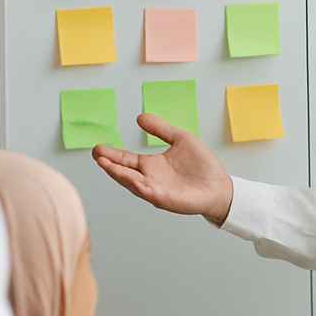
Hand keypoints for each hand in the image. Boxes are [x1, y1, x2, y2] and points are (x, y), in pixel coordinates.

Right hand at [92, 113, 233, 224]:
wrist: (219, 186)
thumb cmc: (202, 165)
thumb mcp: (180, 139)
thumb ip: (160, 129)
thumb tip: (139, 117)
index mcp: (151, 165)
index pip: (126, 159)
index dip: (112, 154)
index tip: (97, 147)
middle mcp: (149, 178)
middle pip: (123, 171)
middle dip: (109, 163)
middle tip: (96, 153)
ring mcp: (155, 189)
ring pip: (131, 182)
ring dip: (117, 174)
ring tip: (104, 163)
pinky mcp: (164, 198)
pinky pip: (146, 191)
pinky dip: (136, 185)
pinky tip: (128, 177)